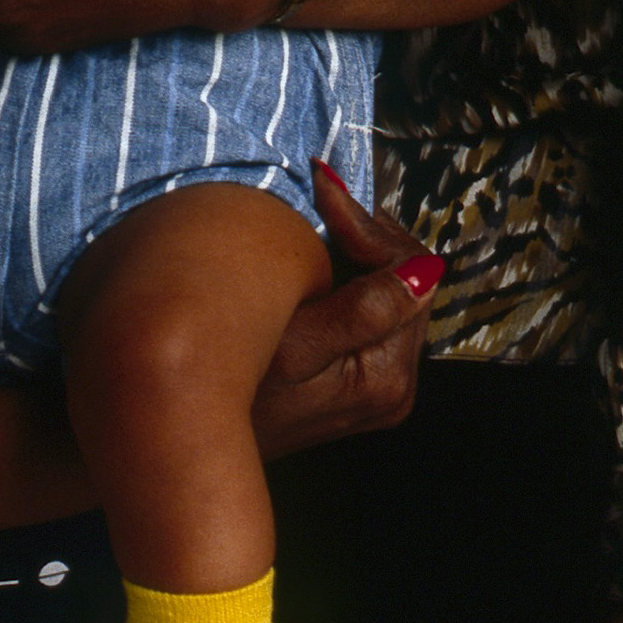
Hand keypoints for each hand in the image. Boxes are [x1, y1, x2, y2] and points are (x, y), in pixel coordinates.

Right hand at [249, 165, 439, 452]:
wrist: (196, 433)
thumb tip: (426, 269)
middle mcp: (396, 387)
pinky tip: (318, 253)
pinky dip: (353, 274)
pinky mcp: (363, 379)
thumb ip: (363, 309)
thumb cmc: (234, 388)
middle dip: (368, 233)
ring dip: (360, 250)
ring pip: (395, 292)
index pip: (410, 275)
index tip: (324, 190)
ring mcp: (382, 386)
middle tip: (322, 194)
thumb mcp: (293, 344)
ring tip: (319, 215)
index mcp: (386, 376)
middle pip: (410, 282)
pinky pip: (376, 311)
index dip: (366, 227)